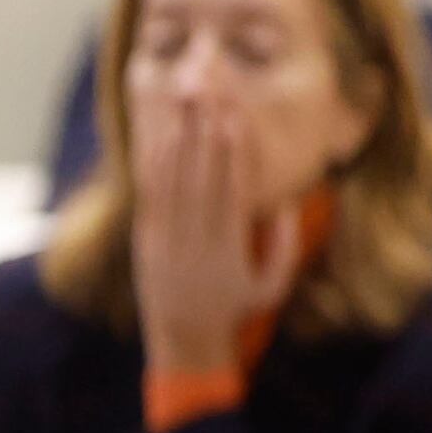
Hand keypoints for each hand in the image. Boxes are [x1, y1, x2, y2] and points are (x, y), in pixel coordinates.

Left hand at [128, 85, 295, 385]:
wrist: (184, 340)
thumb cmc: (234, 308)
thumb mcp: (272, 285)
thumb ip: (284, 244)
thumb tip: (286, 200)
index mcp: (227, 248)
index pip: (230, 190)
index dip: (232, 153)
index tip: (234, 120)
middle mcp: (194, 239)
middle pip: (198, 176)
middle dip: (202, 133)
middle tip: (204, 92)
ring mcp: (166, 239)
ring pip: (171, 180)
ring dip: (177, 138)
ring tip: (182, 101)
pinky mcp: (145, 239)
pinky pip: (149, 196)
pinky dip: (153, 164)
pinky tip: (159, 136)